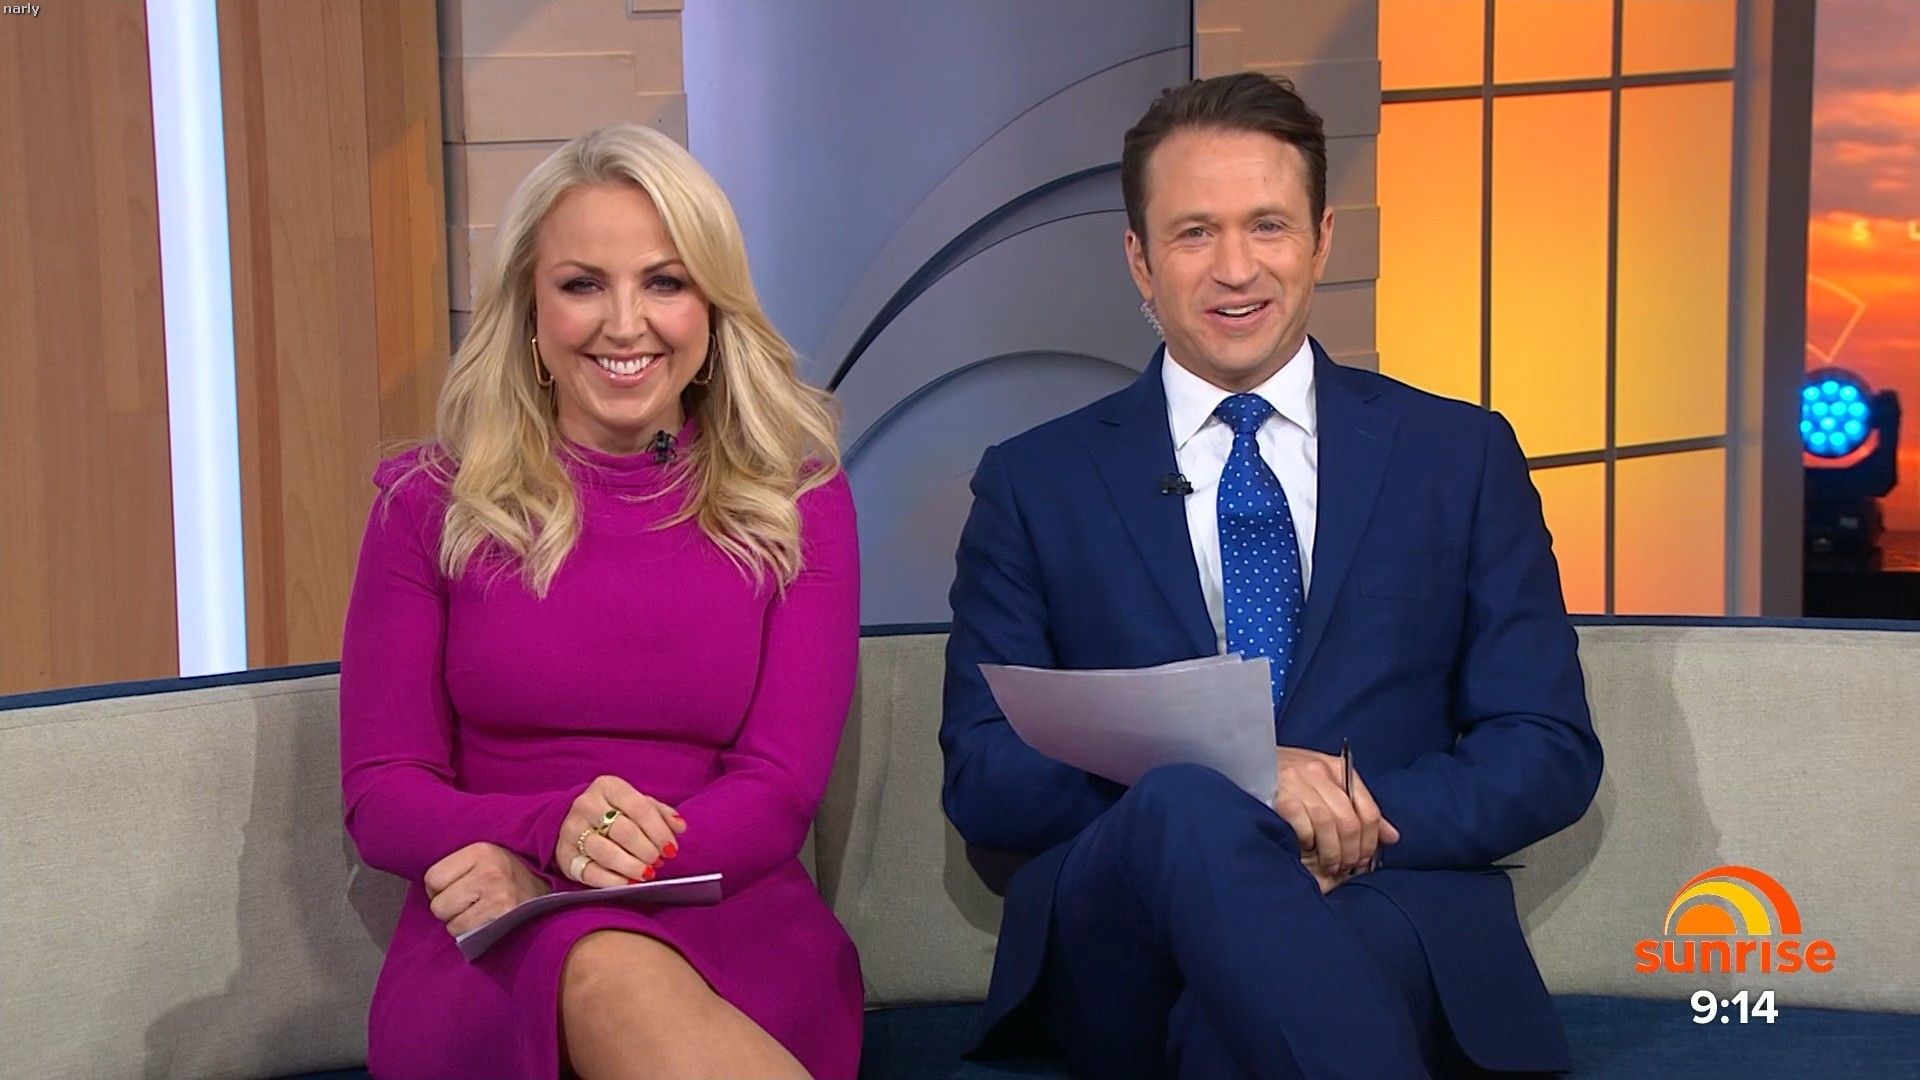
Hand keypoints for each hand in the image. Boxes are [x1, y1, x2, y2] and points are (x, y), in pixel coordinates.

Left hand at [424, 842, 549, 936]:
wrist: (550, 891)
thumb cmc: (511, 876)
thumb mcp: (488, 858)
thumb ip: (459, 866)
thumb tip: (426, 887)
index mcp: (481, 851)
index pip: (432, 878)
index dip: (439, 889)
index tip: (454, 889)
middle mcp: (489, 871)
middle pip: (438, 904)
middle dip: (449, 908)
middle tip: (468, 902)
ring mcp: (497, 895)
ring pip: (451, 923)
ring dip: (460, 922)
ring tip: (479, 911)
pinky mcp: (503, 917)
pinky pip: (466, 934)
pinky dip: (471, 932)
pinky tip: (486, 921)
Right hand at [553, 774, 688, 887]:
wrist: (572, 821)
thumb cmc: (613, 812)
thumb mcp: (635, 803)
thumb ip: (659, 813)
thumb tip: (680, 826)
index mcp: (607, 786)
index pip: (640, 808)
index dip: (659, 831)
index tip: (671, 848)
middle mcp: (586, 805)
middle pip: (624, 831)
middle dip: (646, 850)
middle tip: (658, 861)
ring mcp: (572, 829)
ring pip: (607, 852)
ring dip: (632, 866)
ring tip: (646, 873)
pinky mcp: (564, 855)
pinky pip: (591, 872)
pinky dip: (613, 881)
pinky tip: (628, 883)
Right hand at [1272, 746, 1399, 877]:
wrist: (1245, 761)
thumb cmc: (1287, 778)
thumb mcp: (1325, 784)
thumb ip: (1358, 807)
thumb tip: (1391, 837)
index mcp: (1336, 767)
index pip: (1367, 809)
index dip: (1370, 841)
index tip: (1364, 859)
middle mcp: (1318, 771)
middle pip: (1350, 820)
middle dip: (1352, 851)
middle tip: (1346, 867)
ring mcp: (1297, 782)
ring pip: (1329, 824)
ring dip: (1332, 853)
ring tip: (1329, 865)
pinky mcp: (1278, 795)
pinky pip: (1303, 825)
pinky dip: (1308, 842)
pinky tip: (1306, 849)